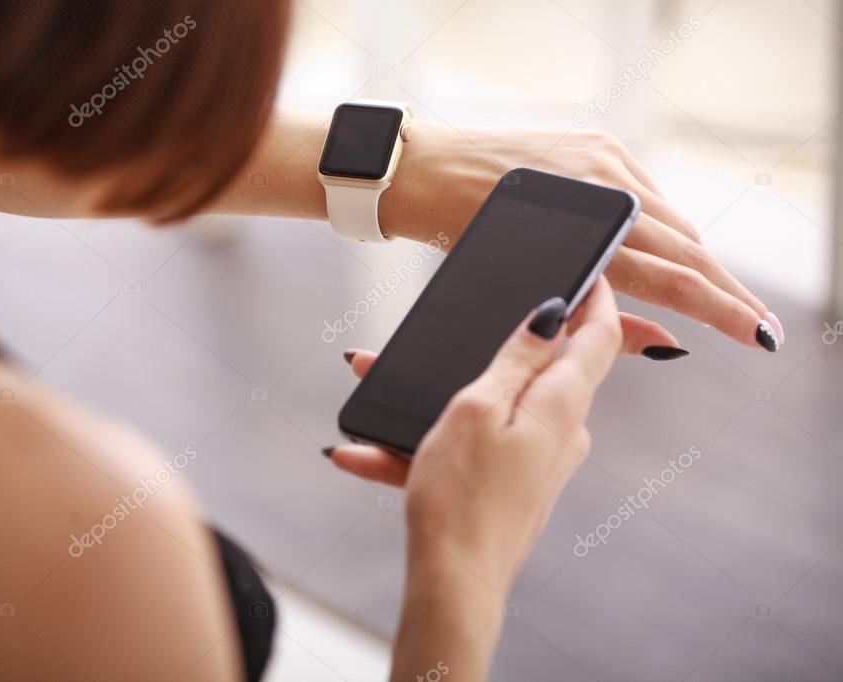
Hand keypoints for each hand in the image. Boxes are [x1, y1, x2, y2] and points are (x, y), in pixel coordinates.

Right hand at [379, 279, 620, 587]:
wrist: (453, 584)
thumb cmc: (462, 497)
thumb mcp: (478, 407)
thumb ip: (517, 358)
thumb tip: (553, 315)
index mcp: (561, 404)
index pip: (600, 336)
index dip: (597, 296)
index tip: (587, 269)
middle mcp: (562, 431)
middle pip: (542, 367)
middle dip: (490, 343)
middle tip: (446, 327)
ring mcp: (540, 461)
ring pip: (495, 406)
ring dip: (440, 395)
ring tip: (375, 390)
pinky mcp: (515, 485)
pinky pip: (475, 445)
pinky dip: (430, 439)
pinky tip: (367, 452)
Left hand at [382, 122, 783, 351]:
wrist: (431, 171)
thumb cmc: (464, 236)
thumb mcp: (526, 288)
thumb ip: (598, 319)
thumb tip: (665, 343)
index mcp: (583, 234)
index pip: (671, 278)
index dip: (720, 309)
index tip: (755, 334)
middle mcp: (604, 190)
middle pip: (688, 248)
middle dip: (726, 291)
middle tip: (757, 325)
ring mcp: (605, 161)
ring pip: (673, 220)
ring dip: (696, 259)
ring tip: (719, 296)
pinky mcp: (600, 144)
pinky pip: (650, 193)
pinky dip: (662, 224)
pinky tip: (667, 248)